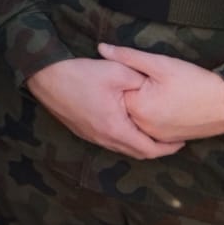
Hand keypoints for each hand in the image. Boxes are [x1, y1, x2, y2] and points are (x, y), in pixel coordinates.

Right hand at [25, 57, 184, 158]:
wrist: (43, 74)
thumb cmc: (79, 73)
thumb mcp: (117, 72)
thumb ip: (141, 81)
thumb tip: (153, 88)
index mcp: (115, 128)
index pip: (149, 150)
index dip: (168, 148)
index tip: (180, 140)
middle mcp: (102, 138)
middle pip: (136, 153)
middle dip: (155, 148)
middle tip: (168, 138)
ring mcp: (89, 136)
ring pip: (121, 148)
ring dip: (137, 143)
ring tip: (149, 131)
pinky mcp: (80, 130)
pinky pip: (108, 141)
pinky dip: (122, 137)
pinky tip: (124, 123)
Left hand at [99, 42, 223, 142]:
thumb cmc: (196, 83)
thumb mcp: (160, 64)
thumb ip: (128, 56)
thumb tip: (101, 48)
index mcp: (138, 108)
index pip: (115, 90)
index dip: (121, 77)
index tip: (133, 71)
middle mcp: (144, 127)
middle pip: (124, 104)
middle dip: (129, 91)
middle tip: (149, 81)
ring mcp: (156, 135)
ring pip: (136, 116)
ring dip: (139, 103)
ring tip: (156, 91)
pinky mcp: (168, 138)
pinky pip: (149, 126)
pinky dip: (149, 114)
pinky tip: (159, 102)